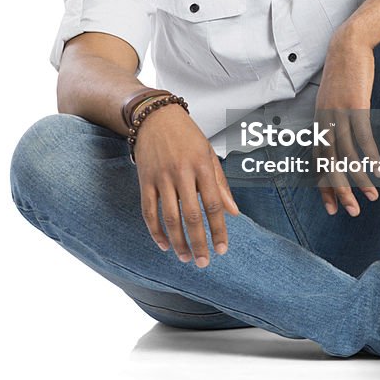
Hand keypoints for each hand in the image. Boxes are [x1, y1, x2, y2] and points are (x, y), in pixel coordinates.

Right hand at [133, 104, 239, 265]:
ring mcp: (161, 177)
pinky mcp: (145, 180)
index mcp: (202, 166)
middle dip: (199, 243)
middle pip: (192, 216)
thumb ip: (221, 184)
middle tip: (204, 262)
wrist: (156, 116)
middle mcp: (182, 173)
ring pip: (169, 218)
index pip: (213, 205)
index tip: (223, 248)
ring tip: (185, 258)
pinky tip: (164, 244)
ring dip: (178, 242)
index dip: (219, 230)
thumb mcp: (209, 154)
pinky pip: (149, 211)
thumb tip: (234, 213)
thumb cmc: (187, 135)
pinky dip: (155, 231)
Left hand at [313, 24, 379, 216]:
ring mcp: (339, 113)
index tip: (332, 207)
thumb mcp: (335, 99)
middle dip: (340, 190)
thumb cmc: (344, 73)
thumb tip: (341, 138)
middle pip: (330, 163)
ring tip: (372, 196)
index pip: (318, 161)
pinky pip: (363, 136)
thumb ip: (334, 119)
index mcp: (318, 121)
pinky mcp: (355, 105)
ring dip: (359, 178)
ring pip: (346, 154)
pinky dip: (371, 155)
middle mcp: (324, 120)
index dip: (324, 185)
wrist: (348, 44)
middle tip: (351, 211)